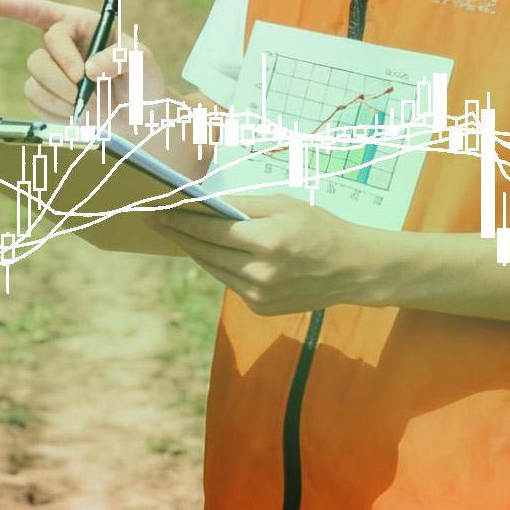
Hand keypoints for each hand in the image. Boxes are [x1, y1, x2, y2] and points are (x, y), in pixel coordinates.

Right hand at [0, 0, 164, 129]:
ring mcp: (50, 70)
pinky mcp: (44, 94)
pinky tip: (77, 113)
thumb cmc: (143, 81)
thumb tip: (89, 67)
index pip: (40, 11)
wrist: (138, 118)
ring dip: (61, 94)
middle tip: (83, 86)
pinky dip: (56, 109)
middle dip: (61, 72)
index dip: (11, 6)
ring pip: (34, 77)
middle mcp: (61, 44)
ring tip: (89, 105)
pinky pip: (34, 99)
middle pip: (41, 52)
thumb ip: (121, 57)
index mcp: (81, 23)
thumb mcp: (143, 62)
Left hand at [165, 193, 365, 315]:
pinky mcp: (261, 308)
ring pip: (212, 269)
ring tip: (176, 234)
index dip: (180, 220)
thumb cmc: (322, 228)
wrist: (354, 270)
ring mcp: (259, 295)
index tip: (156, 212)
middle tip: (154, 221)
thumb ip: (246, 205)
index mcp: (268, 241)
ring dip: (193, 251)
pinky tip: (207, 252)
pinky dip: (216, 266)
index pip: (211, 229)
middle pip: (205, 251)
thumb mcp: (286, 205)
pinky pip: (228, 283)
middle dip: (177, 234)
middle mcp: (260, 272)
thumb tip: (208, 201)